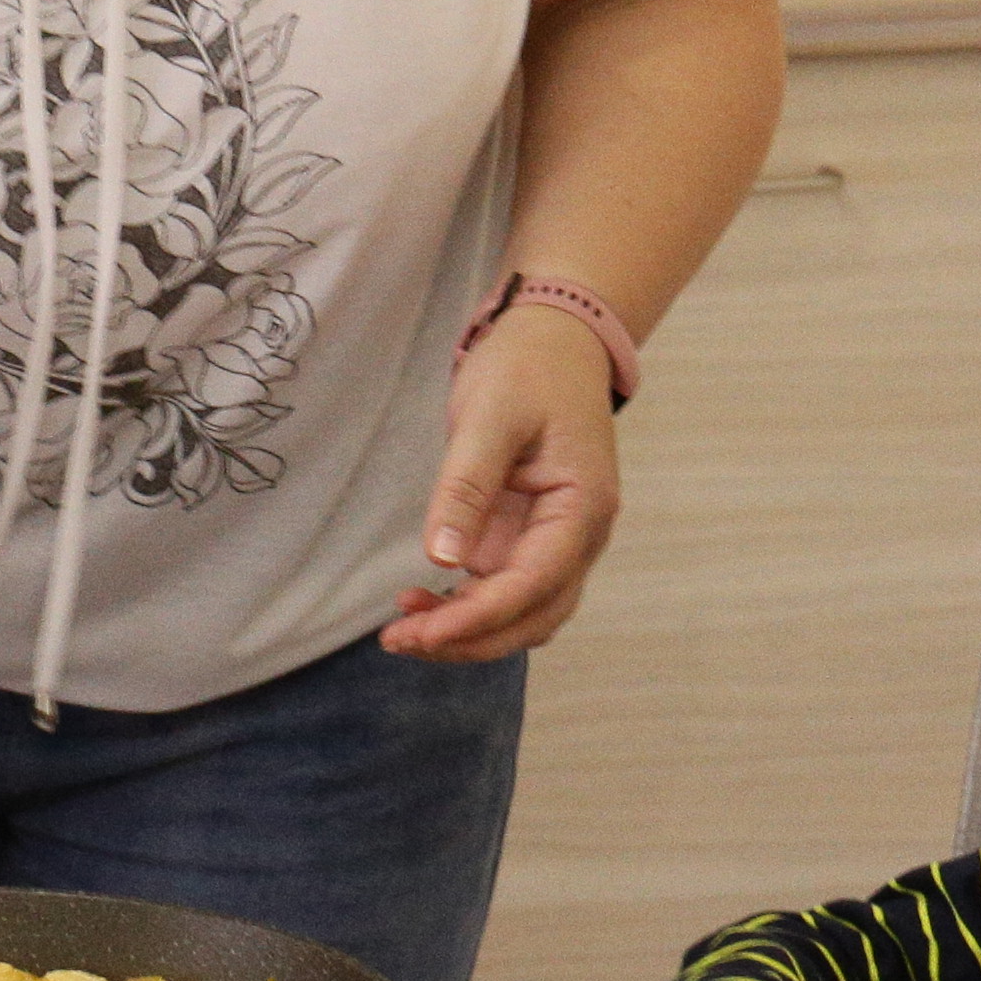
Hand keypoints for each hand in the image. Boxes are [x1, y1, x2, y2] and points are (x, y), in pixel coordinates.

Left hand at [380, 307, 622, 661]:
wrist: (555, 340)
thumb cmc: (528, 369)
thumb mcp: (489, 417)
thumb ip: (466, 487)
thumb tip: (443, 559)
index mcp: (582, 508)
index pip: (534, 585)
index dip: (478, 619)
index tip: (422, 635)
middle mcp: (578, 536)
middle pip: (533, 616)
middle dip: (470, 640)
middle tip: (398, 640)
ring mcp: (556, 540)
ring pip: (522, 614)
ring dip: (468, 632)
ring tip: (402, 629)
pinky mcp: (530, 536)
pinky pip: (506, 590)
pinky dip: (467, 606)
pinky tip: (421, 599)